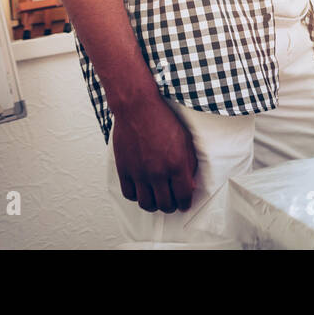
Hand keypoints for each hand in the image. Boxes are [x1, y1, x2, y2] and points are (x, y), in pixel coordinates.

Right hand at [110, 95, 197, 213]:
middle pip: (165, 205)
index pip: (183, 196)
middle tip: (172, 202)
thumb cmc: (164, 120)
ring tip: (157, 199)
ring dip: (153, 205)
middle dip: (171, 206)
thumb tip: (189, 185)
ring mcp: (139, 172)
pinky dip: (137, 196)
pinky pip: (130, 194)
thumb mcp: (186, 141)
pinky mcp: (124, 169)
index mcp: (176, 164)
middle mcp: (158, 172)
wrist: (139, 107)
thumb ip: (189, 165)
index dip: (185, 204)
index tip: (184, 204)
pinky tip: (142, 190)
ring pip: (146, 204)